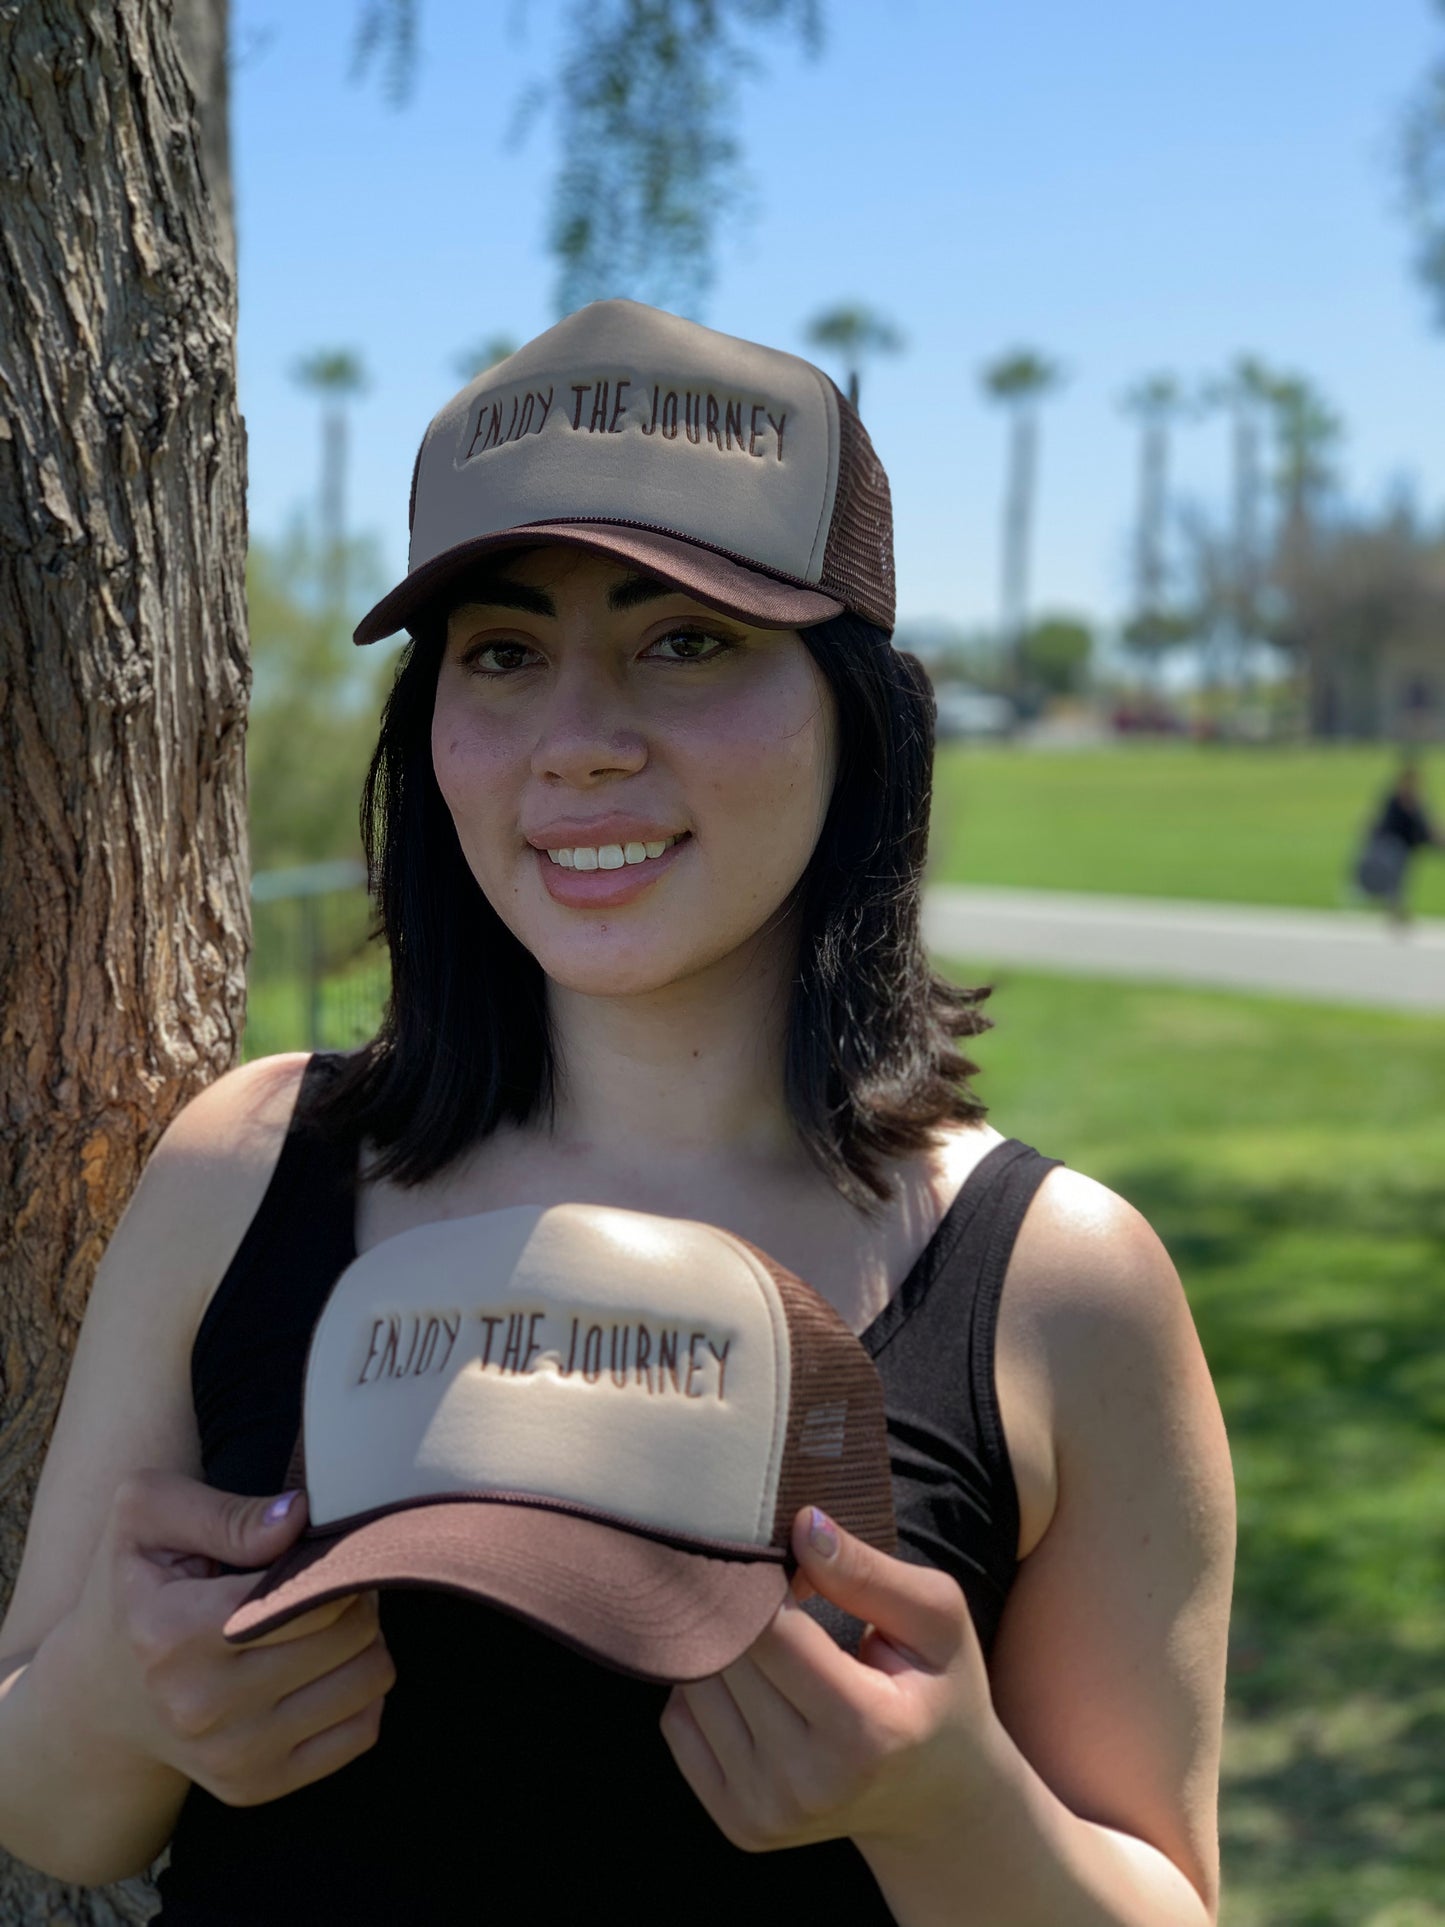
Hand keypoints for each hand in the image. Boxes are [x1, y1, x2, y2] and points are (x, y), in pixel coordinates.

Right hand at [66, 1470, 394, 1806]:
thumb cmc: (135, 1587)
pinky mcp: (256, 1785)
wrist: (99, 1693)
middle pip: (349, 1634)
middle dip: (356, 1594)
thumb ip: (225, 1512)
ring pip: (369, 1680)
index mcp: (176, 1632)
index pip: (311, 1596)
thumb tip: (297, 1518)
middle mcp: (203, 1706)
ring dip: (365, 1640)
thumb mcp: (148, 1516)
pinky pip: (363, 1731)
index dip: (337, 1561)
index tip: (320, 1549)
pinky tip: (322, 1667)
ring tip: (325, 1622)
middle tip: (327, 1581)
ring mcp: (232, 1756)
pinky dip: (361, 1690)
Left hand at [659, 1506, 1003, 1857]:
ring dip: (718, 1643)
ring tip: (769, 1636)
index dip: (764, 1577)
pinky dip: (704, 1687)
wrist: (936, 1798)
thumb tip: (801, 1525)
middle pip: (727, 1655)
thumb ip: (869, 1571)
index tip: (777, 1552)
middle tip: (768, 1585)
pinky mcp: (738, 1824)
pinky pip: (678, 1723)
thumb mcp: (936, 1619)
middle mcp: (809, 1782)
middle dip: (738, 1605)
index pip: (771, 1630)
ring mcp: (767, 1812)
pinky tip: (753, 1682)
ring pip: (694, 1684)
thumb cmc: (937, 1689)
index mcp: (866, 1730)